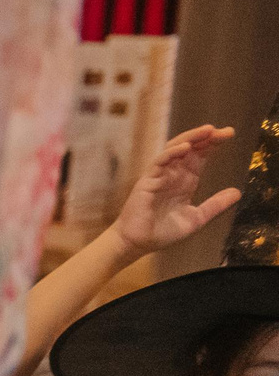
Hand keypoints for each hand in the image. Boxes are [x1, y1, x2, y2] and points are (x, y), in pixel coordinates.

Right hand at [112, 126, 241, 256]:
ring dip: (190, 138)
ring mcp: (159, 176)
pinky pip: (159, 162)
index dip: (213, 143)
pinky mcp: (147, 181)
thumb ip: (215, 205)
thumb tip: (237, 193)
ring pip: (174, 149)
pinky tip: (185, 147)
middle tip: (225, 131)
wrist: (138, 244)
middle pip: (190, 147)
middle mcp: (173, 174)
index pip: (200, 155)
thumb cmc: (162, 232)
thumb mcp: (196, 218)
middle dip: (206, 136)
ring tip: (207, 130)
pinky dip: (171, 153)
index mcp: (185, 180)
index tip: (230, 134)